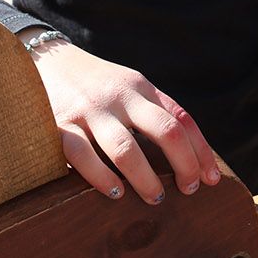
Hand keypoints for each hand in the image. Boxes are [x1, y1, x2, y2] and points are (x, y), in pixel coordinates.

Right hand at [30, 39, 221, 204]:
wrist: (46, 59)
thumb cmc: (96, 85)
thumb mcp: (128, 87)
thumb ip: (154, 112)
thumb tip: (190, 155)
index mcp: (140, 87)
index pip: (181, 118)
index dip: (201, 150)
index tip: (211, 179)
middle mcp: (119, 96)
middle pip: (165, 130)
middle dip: (184, 164)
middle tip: (189, 189)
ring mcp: (89, 111)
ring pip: (125, 149)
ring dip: (146, 179)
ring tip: (156, 198)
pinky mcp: (59, 126)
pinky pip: (83, 156)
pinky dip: (103, 179)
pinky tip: (116, 193)